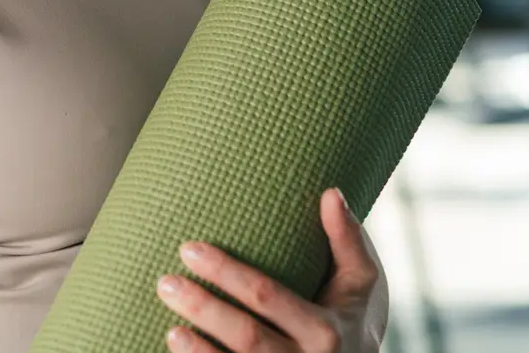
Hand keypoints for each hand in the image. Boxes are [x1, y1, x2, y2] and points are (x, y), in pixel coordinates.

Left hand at [154, 187, 388, 352]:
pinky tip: (179, 350)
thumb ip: (348, 239)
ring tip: (170, 328)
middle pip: (247, 337)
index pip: (266, 296)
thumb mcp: (363, 282)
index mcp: (325, 329)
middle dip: (204, 309)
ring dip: (198, 352)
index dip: (226, 273)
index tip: (189, 249)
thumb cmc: (354, 318)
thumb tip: (330, 191)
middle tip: (165, 282)